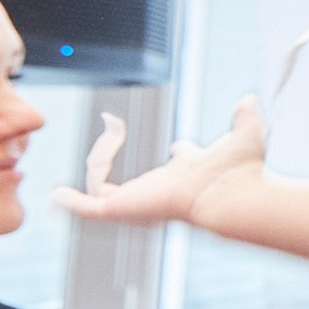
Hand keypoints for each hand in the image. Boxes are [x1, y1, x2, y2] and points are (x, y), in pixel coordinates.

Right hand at [54, 95, 266, 227]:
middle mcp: (160, 193)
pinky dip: (71, 202)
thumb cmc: (242, 173)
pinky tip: (57, 194)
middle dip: (108, 159)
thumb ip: (247, 118)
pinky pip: (89, 207)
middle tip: (113, 128)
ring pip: (102, 190)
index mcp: (184, 178)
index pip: (171, 169)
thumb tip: (251, 100)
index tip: (172, 142)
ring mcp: (140, 203)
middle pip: (124, 187)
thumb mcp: (245, 136)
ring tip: (107, 135)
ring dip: (97, 160)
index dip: (171, 151)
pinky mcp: (124, 208)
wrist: (233, 192)